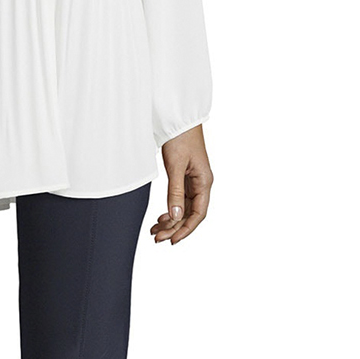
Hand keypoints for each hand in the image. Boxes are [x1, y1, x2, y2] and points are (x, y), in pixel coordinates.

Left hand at [150, 125, 211, 244]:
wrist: (178, 118)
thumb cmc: (180, 137)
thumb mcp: (175, 166)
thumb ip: (175, 192)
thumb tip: (175, 216)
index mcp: (204, 182)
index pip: (198, 213)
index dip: (186, 229)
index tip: (172, 240)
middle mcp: (201, 183)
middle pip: (190, 214)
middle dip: (174, 228)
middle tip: (157, 238)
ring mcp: (193, 180)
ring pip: (184, 208)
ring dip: (171, 221)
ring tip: (155, 231)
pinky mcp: (184, 176)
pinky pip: (179, 199)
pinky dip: (170, 210)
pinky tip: (161, 218)